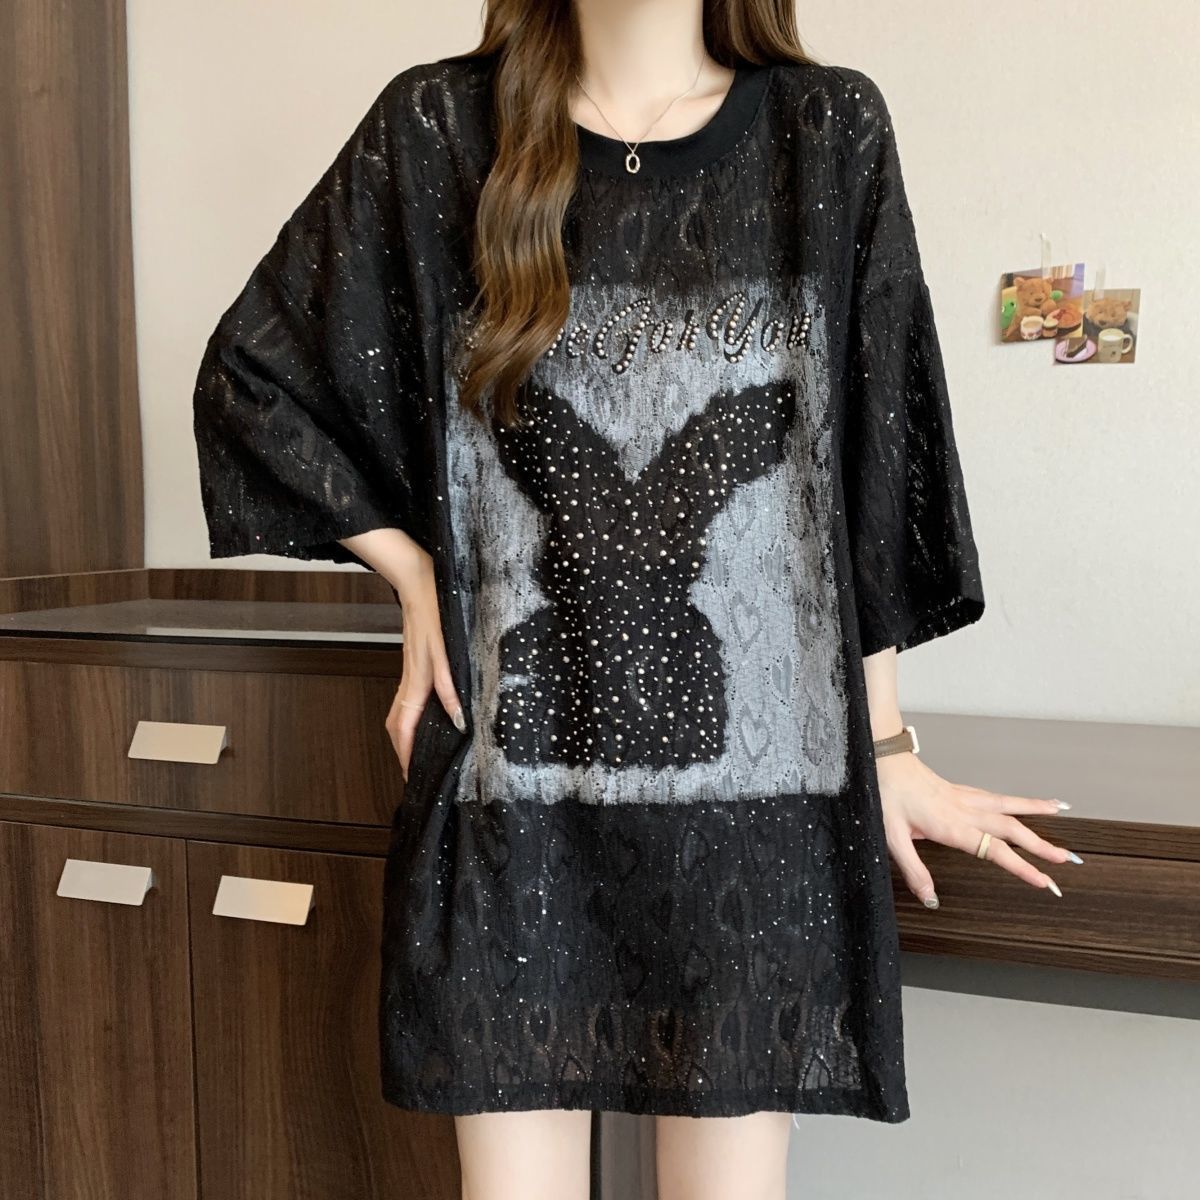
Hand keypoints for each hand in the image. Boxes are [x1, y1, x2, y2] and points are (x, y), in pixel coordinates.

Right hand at [383, 557, 464, 781]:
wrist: (420, 582)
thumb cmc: (436, 612)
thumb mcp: (447, 651)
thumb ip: (450, 686)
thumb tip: (458, 720)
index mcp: (416, 681)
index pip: (404, 728)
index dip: (405, 754)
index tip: (411, 776)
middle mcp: (409, 680)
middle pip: (396, 724)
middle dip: (401, 751)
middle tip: (413, 772)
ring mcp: (410, 672)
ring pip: (399, 712)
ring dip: (405, 735)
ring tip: (417, 753)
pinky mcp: (415, 664)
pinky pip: (407, 698)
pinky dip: (411, 716)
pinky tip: (425, 717)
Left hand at [875, 751, 1076, 907]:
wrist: (881, 759)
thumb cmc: (885, 793)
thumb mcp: (891, 836)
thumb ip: (913, 869)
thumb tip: (930, 898)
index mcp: (950, 825)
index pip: (994, 850)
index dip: (1022, 867)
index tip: (1044, 881)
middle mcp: (963, 810)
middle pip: (1010, 828)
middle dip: (1041, 845)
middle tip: (1066, 858)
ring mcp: (962, 797)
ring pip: (1007, 804)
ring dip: (1035, 810)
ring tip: (1060, 811)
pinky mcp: (957, 789)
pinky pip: (993, 795)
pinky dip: (1014, 799)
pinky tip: (1022, 802)